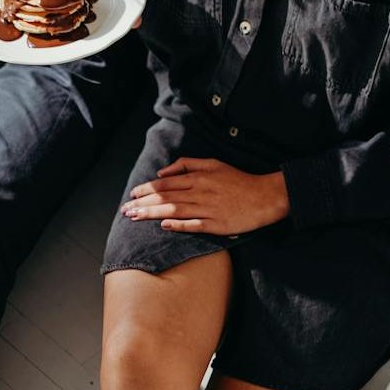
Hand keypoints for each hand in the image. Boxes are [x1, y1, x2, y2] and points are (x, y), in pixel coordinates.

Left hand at [121, 158, 288, 235]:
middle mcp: (200, 191)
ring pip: (174, 210)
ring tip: (135, 217)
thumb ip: (188, 164)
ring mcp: (208, 209)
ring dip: (152, 213)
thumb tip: (163, 172)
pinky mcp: (216, 224)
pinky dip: (178, 225)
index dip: (146, 190)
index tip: (132, 195)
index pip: (165, 184)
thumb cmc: (238, 180)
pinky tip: (163, 225)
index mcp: (198, 177)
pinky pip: (193, 224)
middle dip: (142, 203)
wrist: (264, 196)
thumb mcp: (213, 163)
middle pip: (165, 197)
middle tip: (125, 209)